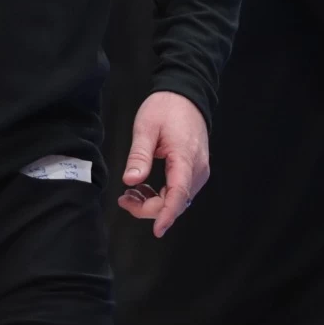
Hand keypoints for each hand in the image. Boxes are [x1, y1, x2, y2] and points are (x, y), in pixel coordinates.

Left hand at [117, 91, 209, 237]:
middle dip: (150, 208)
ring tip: (131, 194)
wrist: (186, 94)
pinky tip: (144, 188)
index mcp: (184, 158)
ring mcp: (198, 170)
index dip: (166, 214)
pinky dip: (162, 195)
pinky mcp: (195, 169)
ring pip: (178, 199)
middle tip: (125, 200)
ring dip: (155, 202)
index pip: (178, 194)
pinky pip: (180, 190)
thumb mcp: (146, 128)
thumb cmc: (166, 108)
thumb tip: (131, 181)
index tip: (157, 230)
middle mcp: (197, 168)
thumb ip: (139, 156)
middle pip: (176, 202)